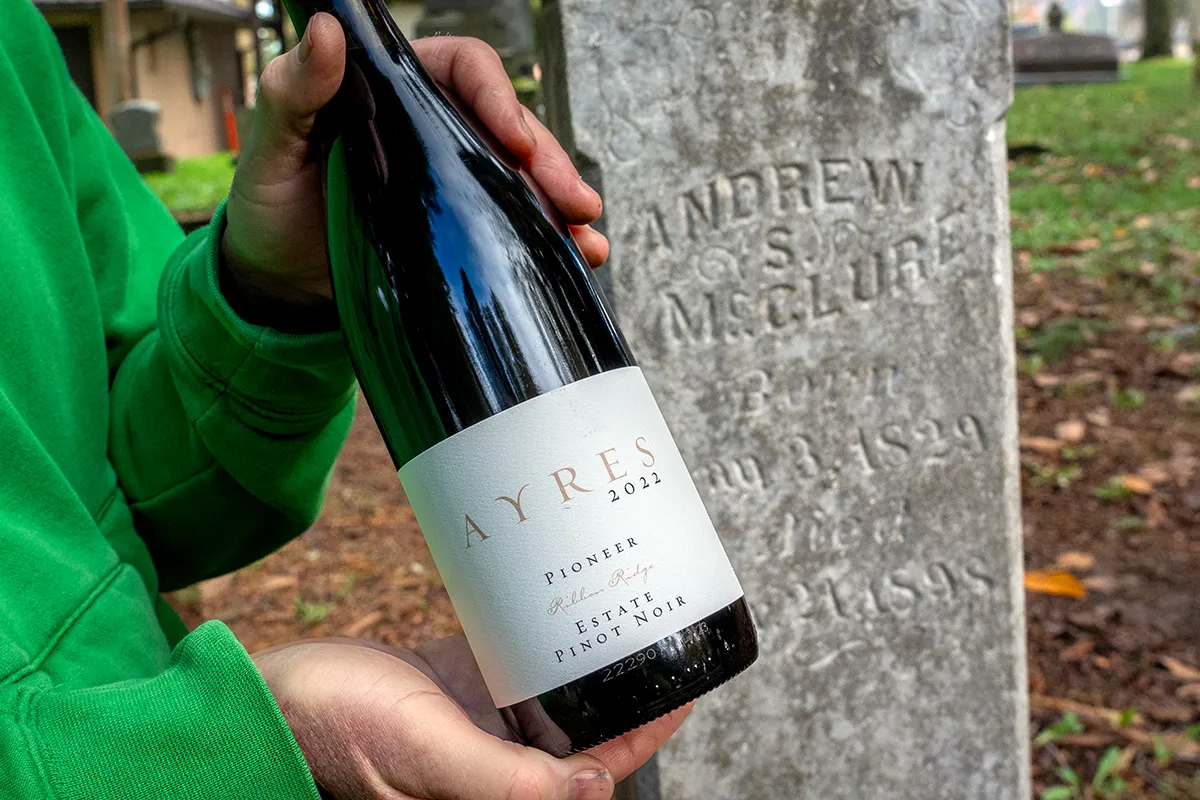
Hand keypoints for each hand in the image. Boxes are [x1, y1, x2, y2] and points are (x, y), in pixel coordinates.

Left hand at [223, 15, 608, 309]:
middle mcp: (435, 128)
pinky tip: (581, 255)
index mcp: (396, 91)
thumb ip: (292, 91)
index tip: (514, 140)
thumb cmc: (270, 205)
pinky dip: (552, 238)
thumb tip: (324, 28)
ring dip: (561, 203)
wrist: (278, 283)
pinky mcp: (463, 227)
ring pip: (524, 177)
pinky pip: (517, 223)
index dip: (498, 97)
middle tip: (575, 202)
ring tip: (588, 238)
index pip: (463, 70)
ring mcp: (454, 180)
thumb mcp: (269, 147)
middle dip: (550, 161)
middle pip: (510, 126)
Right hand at [253, 636, 689, 799]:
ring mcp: (474, 726)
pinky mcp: (454, 689)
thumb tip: (594, 790)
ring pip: (551, 700)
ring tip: (618, 613)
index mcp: (494, 793)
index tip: (684, 685)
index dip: (644, 734)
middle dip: (621, 693)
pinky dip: (537, 641)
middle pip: (580, 735)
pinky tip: (556, 608)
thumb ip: (507, 781)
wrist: (271, 695)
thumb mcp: (426, 753)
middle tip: (658, 634)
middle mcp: (492, 765)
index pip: (592, 773)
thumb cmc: (335, 732)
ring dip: (584, 664)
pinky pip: (511, 666)